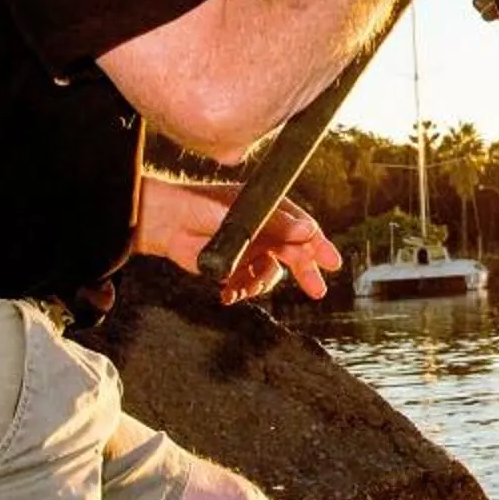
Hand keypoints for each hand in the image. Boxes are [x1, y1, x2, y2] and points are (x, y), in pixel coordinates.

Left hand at [133, 175, 342, 303]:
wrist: (167, 224)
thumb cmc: (201, 207)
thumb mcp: (243, 213)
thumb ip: (277, 224)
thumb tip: (308, 231)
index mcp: (271, 210)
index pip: (303, 229)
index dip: (319, 246)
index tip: (332, 263)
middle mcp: (265, 230)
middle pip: (294, 254)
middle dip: (305, 273)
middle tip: (316, 290)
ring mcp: (252, 249)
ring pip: (271, 275)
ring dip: (259, 284)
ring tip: (239, 287)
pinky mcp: (236, 267)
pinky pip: (250, 285)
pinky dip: (242, 291)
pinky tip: (227, 292)